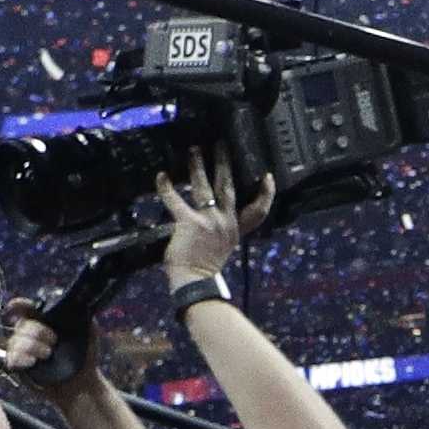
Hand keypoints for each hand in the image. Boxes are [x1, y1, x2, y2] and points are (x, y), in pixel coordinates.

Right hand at [0, 294, 104, 404]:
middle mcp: (30, 334)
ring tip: (48, 354)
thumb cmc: (85, 357)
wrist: (83, 384)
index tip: (17, 305)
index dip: (19, 305)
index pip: (25, 308)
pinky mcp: (19, 368)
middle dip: (37, 331)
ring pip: (15, 341)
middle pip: (22, 325)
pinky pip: (11, 359)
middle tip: (54, 341)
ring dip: (32, 346)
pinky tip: (32, 362)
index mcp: (43, 322)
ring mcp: (22, 351)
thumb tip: (79, 304)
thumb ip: (83, 317)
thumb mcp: (89, 333)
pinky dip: (21, 358)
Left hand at [158, 145, 269, 289]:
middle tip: (221, 144)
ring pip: (205, 186)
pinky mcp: (189, 223)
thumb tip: (215, 216)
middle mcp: (225, 222)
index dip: (265, 193)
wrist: (195, 284)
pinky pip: (176, 200)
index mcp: (235, 230)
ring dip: (198, 166)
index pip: (258, 210)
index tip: (268, 177)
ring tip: (194, 150)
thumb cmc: (204, 269)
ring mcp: (208, 221)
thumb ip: (222, 231)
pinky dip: (167, 187)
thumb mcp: (222, 248)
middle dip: (225, 164)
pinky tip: (161, 176)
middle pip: (229, 187)